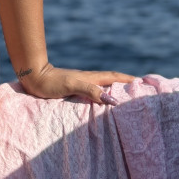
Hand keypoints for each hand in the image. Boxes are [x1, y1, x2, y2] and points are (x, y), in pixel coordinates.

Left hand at [17, 62, 134, 104]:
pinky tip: (104, 100)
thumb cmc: (51, 82)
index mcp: (91, 78)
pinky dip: (104, 95)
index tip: (144, 83)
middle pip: (112, 80)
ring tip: (127, 97)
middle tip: (141, 90)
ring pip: (104, 85)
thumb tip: (111, 100)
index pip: (115, 77)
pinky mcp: (75, 89)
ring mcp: (82, 84)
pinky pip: (95, 92)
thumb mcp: (71, 85)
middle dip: (127, 84)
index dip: (129, 80)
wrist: (34, 77)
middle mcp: (89, 79)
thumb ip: (90, 90)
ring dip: (116, 89)